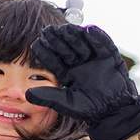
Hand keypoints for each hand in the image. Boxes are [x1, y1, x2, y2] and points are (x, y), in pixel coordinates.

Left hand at [26, 24, 139, 139]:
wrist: (113, 111)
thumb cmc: (88, 108)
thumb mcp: (65, 102)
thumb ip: (47, 97)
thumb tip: (26, 94)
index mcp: (66, 73)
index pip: (54, 60)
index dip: (46, 52)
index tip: (35, 43)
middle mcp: (78, 64)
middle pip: (66, 48)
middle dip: (57, 40)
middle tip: (47, 30)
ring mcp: (94, 59)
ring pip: (82, 43)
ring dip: (75, 35)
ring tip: (66, 28)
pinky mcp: (110, 57)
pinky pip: (103, 45)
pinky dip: (98, 37)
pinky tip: (90, 29)